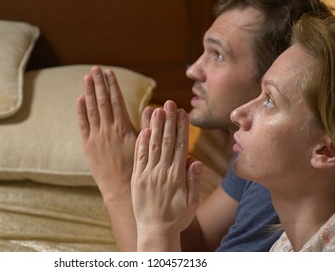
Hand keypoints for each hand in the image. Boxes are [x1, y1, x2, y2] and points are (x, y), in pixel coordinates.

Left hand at [76, 66, 152, 199]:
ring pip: (91, 109)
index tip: (109, 72)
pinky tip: (80, 99)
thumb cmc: (137, 168)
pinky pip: (82, 125)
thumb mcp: (146, 145)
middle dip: (98, 83)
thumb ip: (148, 126)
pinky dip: (80, 111)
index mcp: (123, 127)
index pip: (116, 100)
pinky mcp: (88, 146)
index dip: (112, 85)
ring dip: (88, 92)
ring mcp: (96, 137)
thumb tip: (151, 108)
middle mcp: (108, 130)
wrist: (120, 189)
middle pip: (102, 101)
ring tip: (87, 77)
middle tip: (95, 68)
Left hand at [131, 100, 201, 250]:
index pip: (180, 146)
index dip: (182, 127)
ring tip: (156, 109)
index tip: (182, 112)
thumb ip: (193, 181)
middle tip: (169, 103)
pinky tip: (144, 129)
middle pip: (166, 141)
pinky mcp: (137, 178)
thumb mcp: (192, 202)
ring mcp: (148, 174)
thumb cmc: (177, 218)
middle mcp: (162, 172)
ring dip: (155, 126)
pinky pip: (139, 157)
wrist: (155, 231)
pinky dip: (141, 143)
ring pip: (152, 146)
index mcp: (177, 176)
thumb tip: (196, 161)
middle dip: (168, 120)